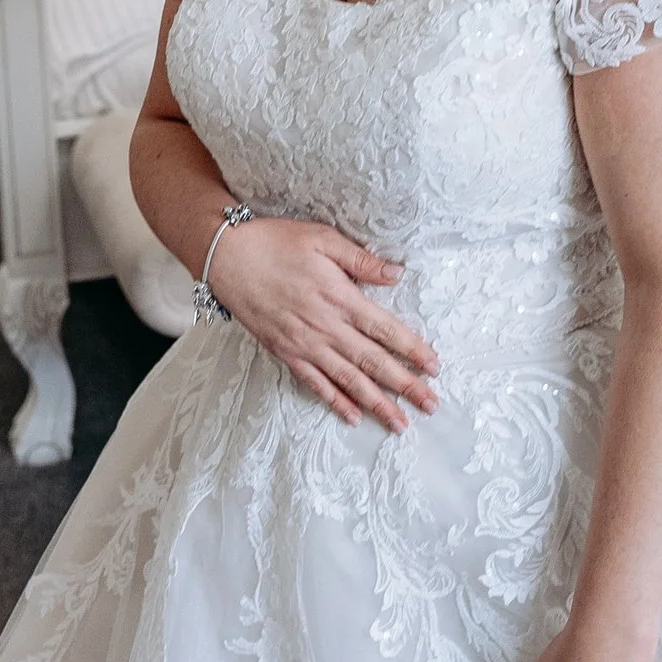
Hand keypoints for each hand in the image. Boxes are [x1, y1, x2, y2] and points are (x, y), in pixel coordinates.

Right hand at [208, 218, 440, 432]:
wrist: (226, 258)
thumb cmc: (275, 242)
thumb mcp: (323, 238)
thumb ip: (361, 260)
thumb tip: (397, 273)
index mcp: (339, 297)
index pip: (385, 329)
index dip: (412, 350)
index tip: (434, 367)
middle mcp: (325, 327)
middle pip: (373, 362)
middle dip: (405, 386)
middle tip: (430, 405)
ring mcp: (304, 344)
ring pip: (348, 381)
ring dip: (376, 403)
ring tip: (400, 423)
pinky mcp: (285, 353)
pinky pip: (315, 384)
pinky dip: (335, 402)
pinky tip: (354, 417)